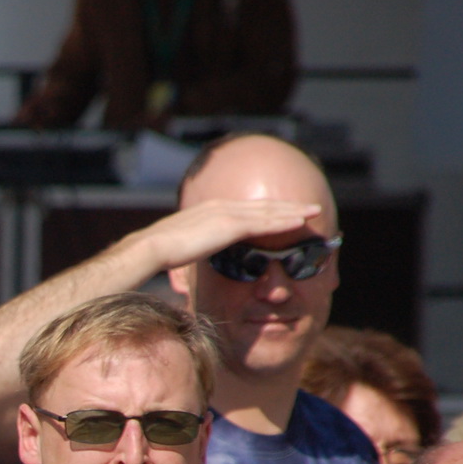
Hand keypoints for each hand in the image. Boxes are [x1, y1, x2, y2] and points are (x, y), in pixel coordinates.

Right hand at [134, 198, 324, 273]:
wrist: (149, 248)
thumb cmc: (159, 253)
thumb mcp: (183, 247)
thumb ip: (195, 246)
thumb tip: (194, 257)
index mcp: (210, 211)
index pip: (247, 209)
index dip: (269, 211)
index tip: (286, 213)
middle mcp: (221, 207)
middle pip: (262, 206)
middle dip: (288, 207)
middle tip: (309, 207)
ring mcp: (226, 214)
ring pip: (268, 212)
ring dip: (293, 211)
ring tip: (313, 212)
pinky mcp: (229, 226)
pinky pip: (263, 223)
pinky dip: (284, 221)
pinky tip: (300, 222)